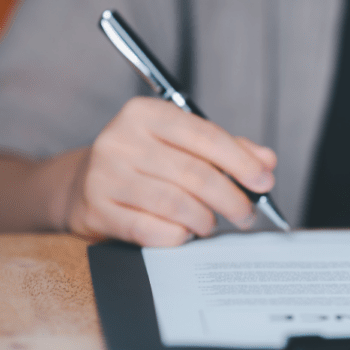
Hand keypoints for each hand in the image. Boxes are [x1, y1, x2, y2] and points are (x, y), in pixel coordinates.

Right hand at [63, 97, 276, 245]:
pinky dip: (178, 235)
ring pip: (175, 204)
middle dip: (230, 198)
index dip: (241, 161)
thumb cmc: (144, 161)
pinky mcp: (96, 210)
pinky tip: (185, 232)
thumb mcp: (182, 142)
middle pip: (194, 174)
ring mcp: (104, 176)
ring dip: (205, 219)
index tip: (264, 181)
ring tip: (213, 224)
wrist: (83, 183)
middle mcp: (121, 140)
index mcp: (145, 114)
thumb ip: (226, 148)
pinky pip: (151, 230)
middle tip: (246, 214)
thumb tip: (266, 161)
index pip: (205, 136)